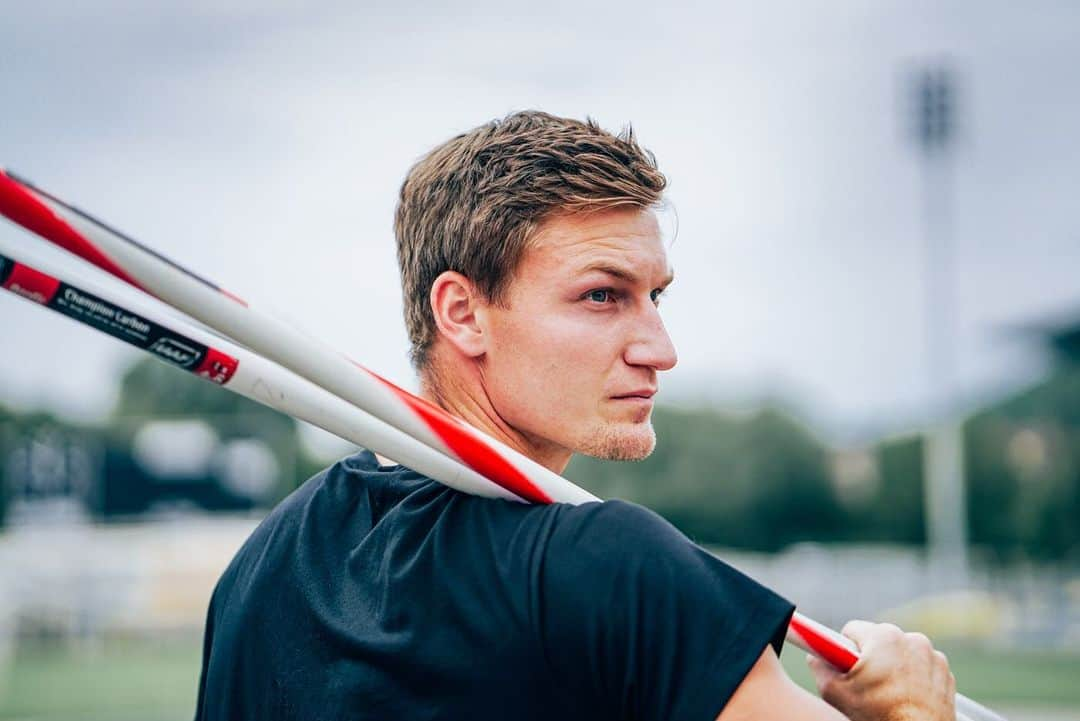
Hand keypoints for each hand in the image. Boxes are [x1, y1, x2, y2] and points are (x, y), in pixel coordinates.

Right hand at [807, 619, 955, 720]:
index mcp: (883, 637)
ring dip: (892, 666)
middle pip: (878, 640)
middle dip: (870, 657)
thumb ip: (819, 666)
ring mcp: (931, 655)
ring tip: (888, 693)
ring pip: (900, 652)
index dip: (842, 648)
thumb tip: (814, 656)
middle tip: (865, 684)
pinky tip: (905, 696)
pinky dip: (913, 676)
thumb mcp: (836, 693)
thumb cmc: (879, 717)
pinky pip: (920, 665)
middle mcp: (910, 639)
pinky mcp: (944, 671)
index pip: (851, 631)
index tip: (842, 661)